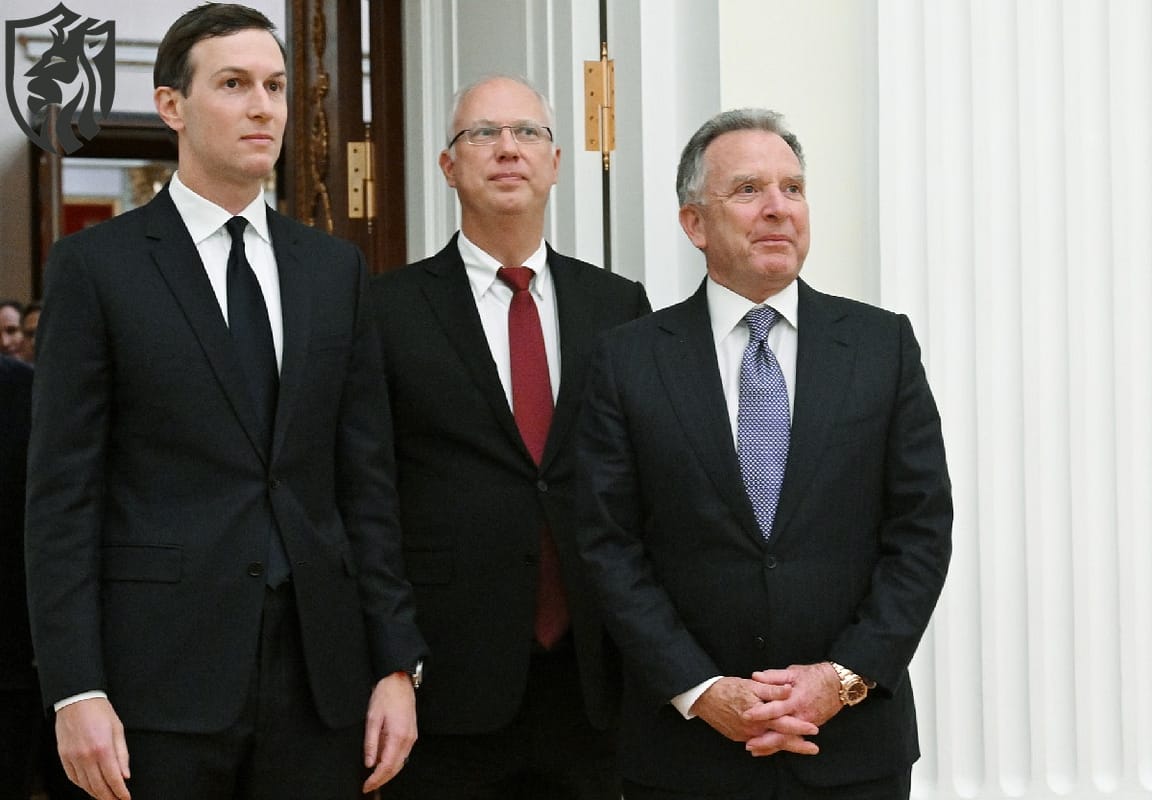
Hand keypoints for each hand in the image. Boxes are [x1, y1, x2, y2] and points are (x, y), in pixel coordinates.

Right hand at [55, 698, 130, 799]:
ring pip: (85, 785)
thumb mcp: (118, 729)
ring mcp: (73, 758)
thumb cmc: (99, 711)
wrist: (77, 700)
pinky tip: (90, 787)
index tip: (126, 798)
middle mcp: (86, 756)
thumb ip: (122, 755)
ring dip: (96, 794)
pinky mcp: (64, 757)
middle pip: (98, 786)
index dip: (121, 792)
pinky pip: (73, 778)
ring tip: (106, 797)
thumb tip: (125, 775)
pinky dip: (82, 786)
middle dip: (109, 797)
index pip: (113, 778)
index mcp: (103, 748)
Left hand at [361, 672, 416, 791]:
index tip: (366, 785)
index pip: (386, 766)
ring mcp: (412, 736)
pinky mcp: (412, 733)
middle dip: (382, 780)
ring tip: (375, 778)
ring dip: (388, 773)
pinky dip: (394, 762)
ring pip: (401, 762)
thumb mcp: (372, 718)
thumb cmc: (386, 695)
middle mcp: (408, 739)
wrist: (399, 681)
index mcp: (398, 736)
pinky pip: (403, 754)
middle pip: (396, 768)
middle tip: (369, 786)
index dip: (376, 779)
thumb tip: (369, 762)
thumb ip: (371, 743)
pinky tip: (384, 763)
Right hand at [689, 677, 815, 744]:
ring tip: (799, 746)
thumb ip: (772, 689)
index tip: (814, 730)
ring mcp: (744, 735)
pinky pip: (756, 742)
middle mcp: (753, 729)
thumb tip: (789, 689)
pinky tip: (775, 743)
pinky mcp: (737, 736)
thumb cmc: (727, 688)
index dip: (800, 727)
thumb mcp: (751, 685)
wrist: (703, 697)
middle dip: (798, 745)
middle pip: (779, 739)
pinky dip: (767, 744)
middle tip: (813, 748)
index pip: (784, 724)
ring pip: (769, 743)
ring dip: (784, 745)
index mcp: (759, 715)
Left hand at [742, 663, 841, 756]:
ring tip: (754, 750)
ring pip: (787, 739)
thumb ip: (773, 676)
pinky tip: (768, 749)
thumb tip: (755, 676)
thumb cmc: (813, 676)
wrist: (837, 685)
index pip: (776, 708)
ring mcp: (806, 723)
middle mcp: (801, 714)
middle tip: (748, 744)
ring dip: (771, 746)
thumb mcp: (793, 673)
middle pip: (782, 731)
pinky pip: (793, 739)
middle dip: (765, 740)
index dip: (761, 712)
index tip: (746, 715)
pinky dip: (781, 745)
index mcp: (795, 699)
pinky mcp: (809, 727)